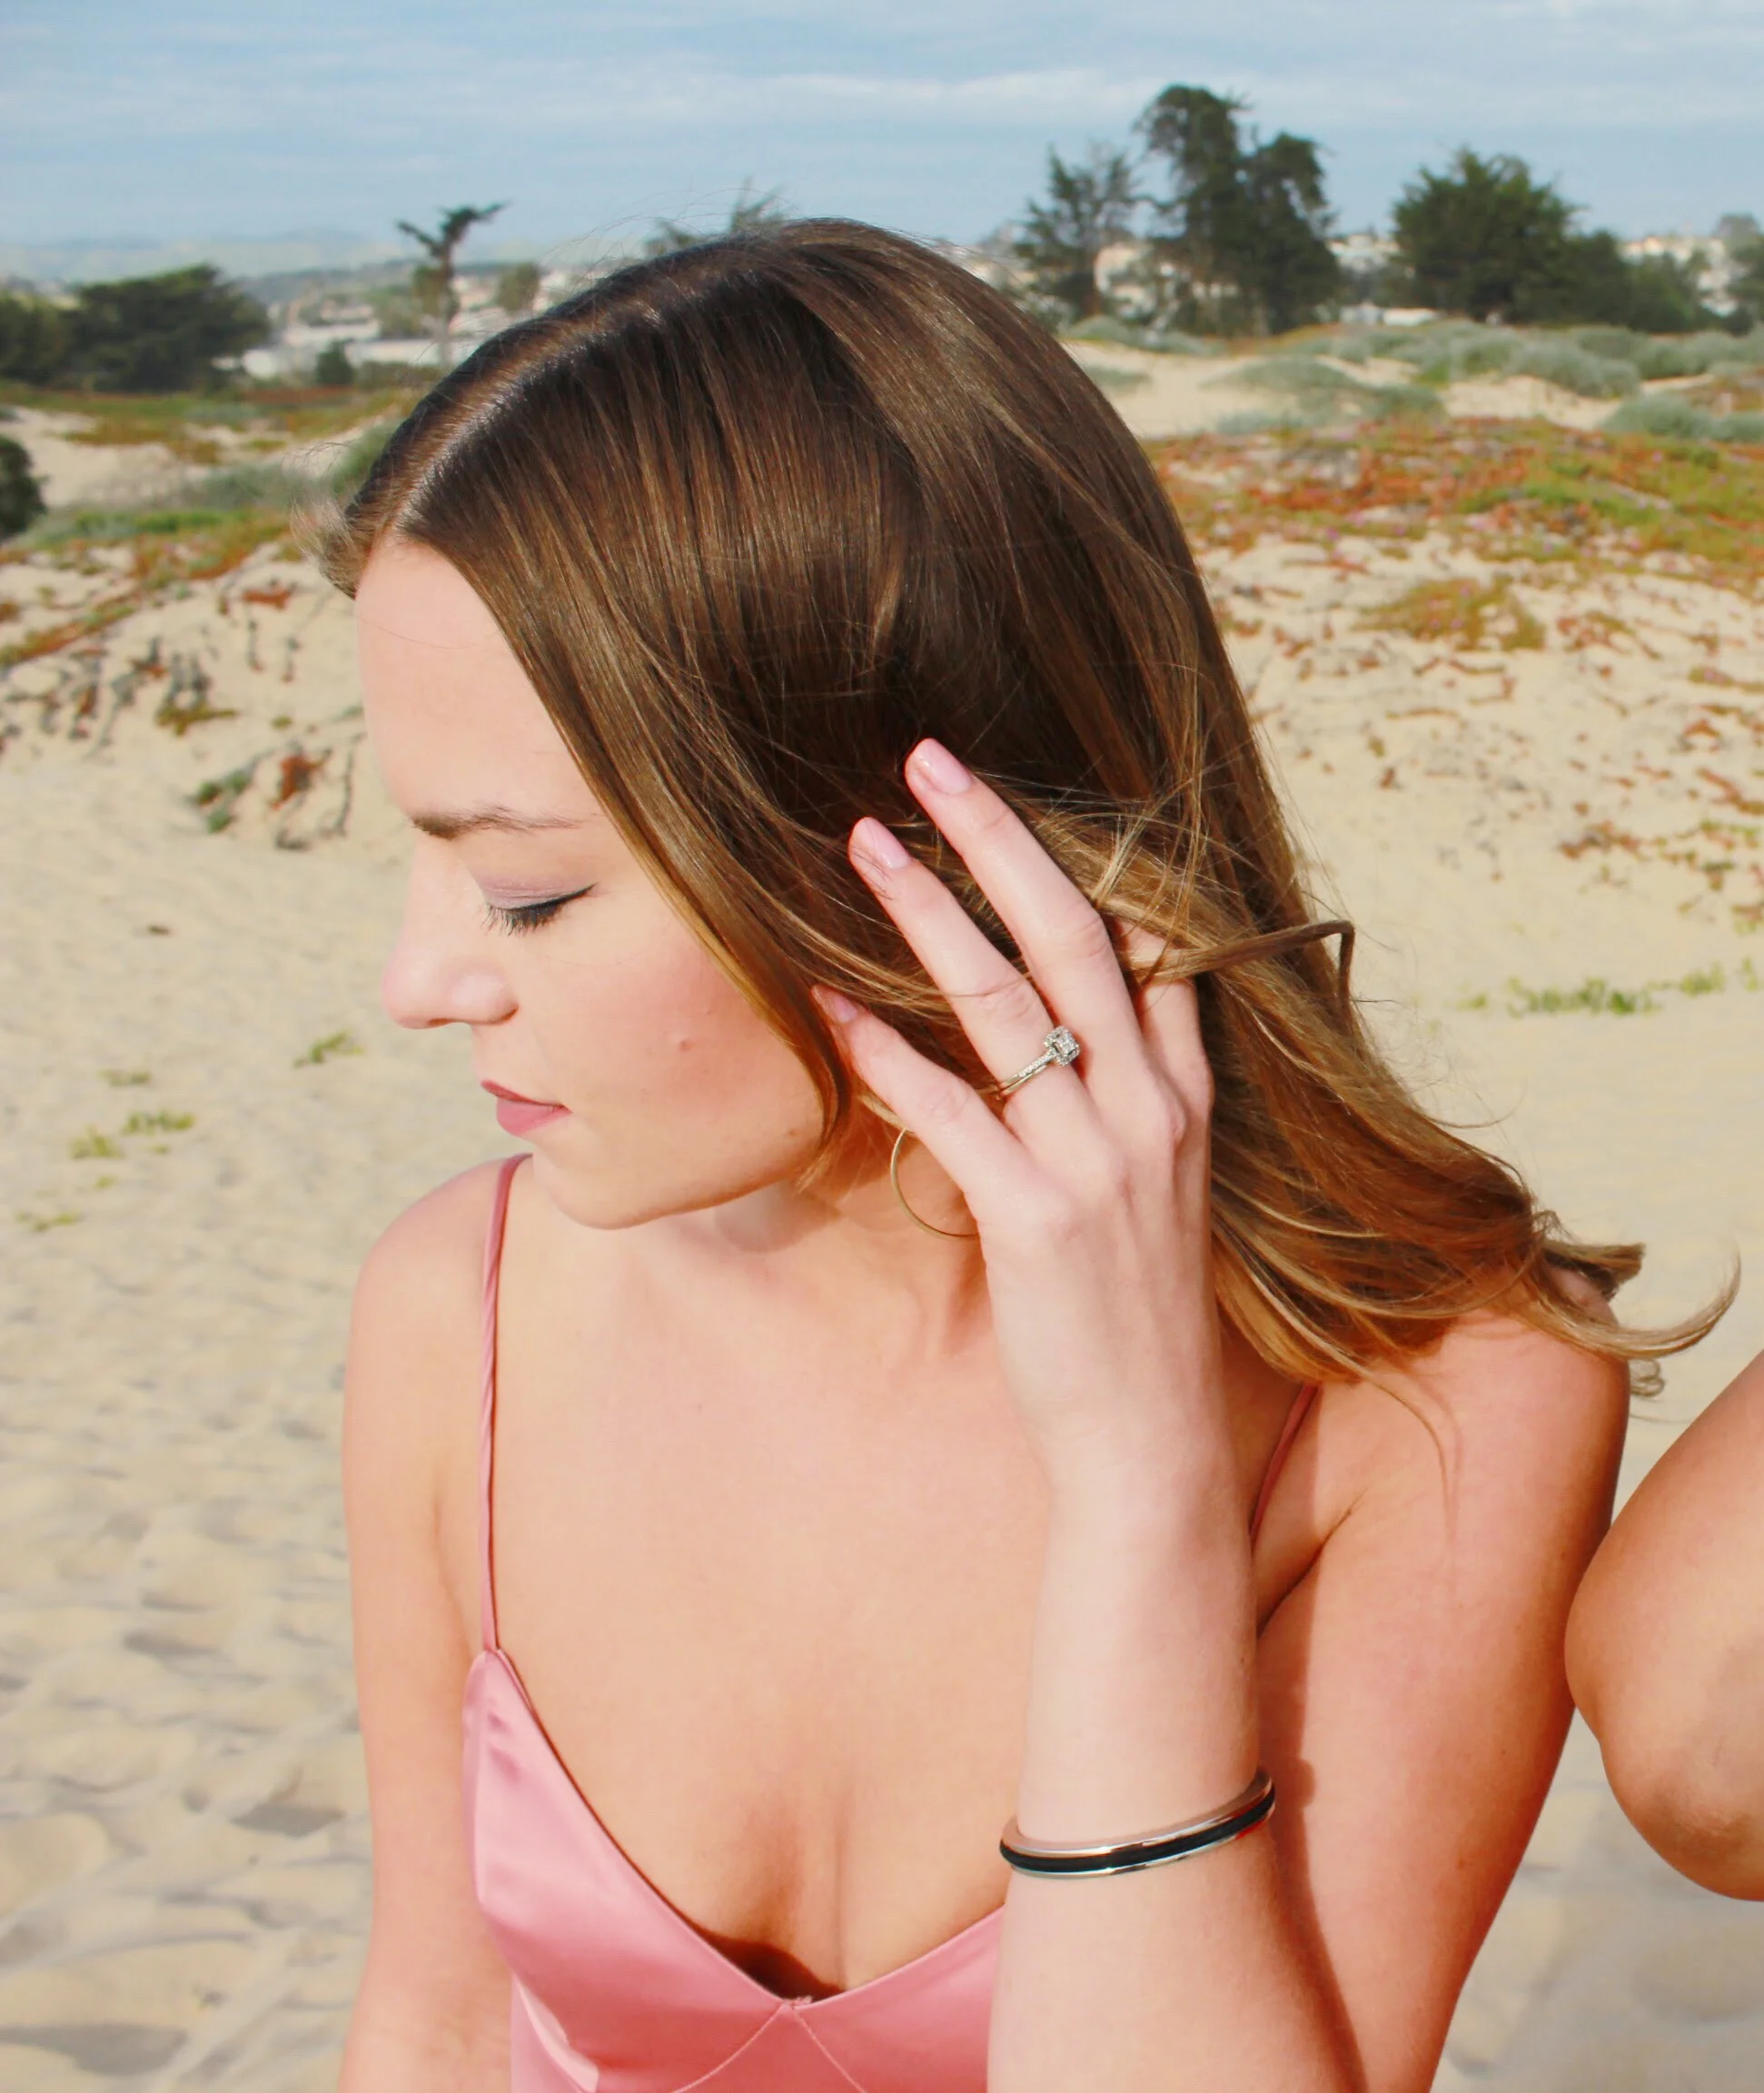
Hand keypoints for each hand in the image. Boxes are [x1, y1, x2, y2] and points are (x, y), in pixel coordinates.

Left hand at [816, 739, 1229, 1502]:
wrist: (1148, 1442)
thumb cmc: (1132, 1314)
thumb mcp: (1159, 1192)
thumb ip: (1123, 1102)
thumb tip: (1052, 1034)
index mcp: (1185, 1099)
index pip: (1152, 947)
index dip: (1086, 858)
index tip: (1013, 793)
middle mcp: (1151, 1112)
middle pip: (1075, 939)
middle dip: (1001, 840)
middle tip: (931, 763)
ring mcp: (1098, 1162)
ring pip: (1006, 1004)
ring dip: (927, 916)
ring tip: (863, 848)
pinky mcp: (1034, 1217)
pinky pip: (951, 1109)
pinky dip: (885, 1051)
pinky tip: (828, 1002)